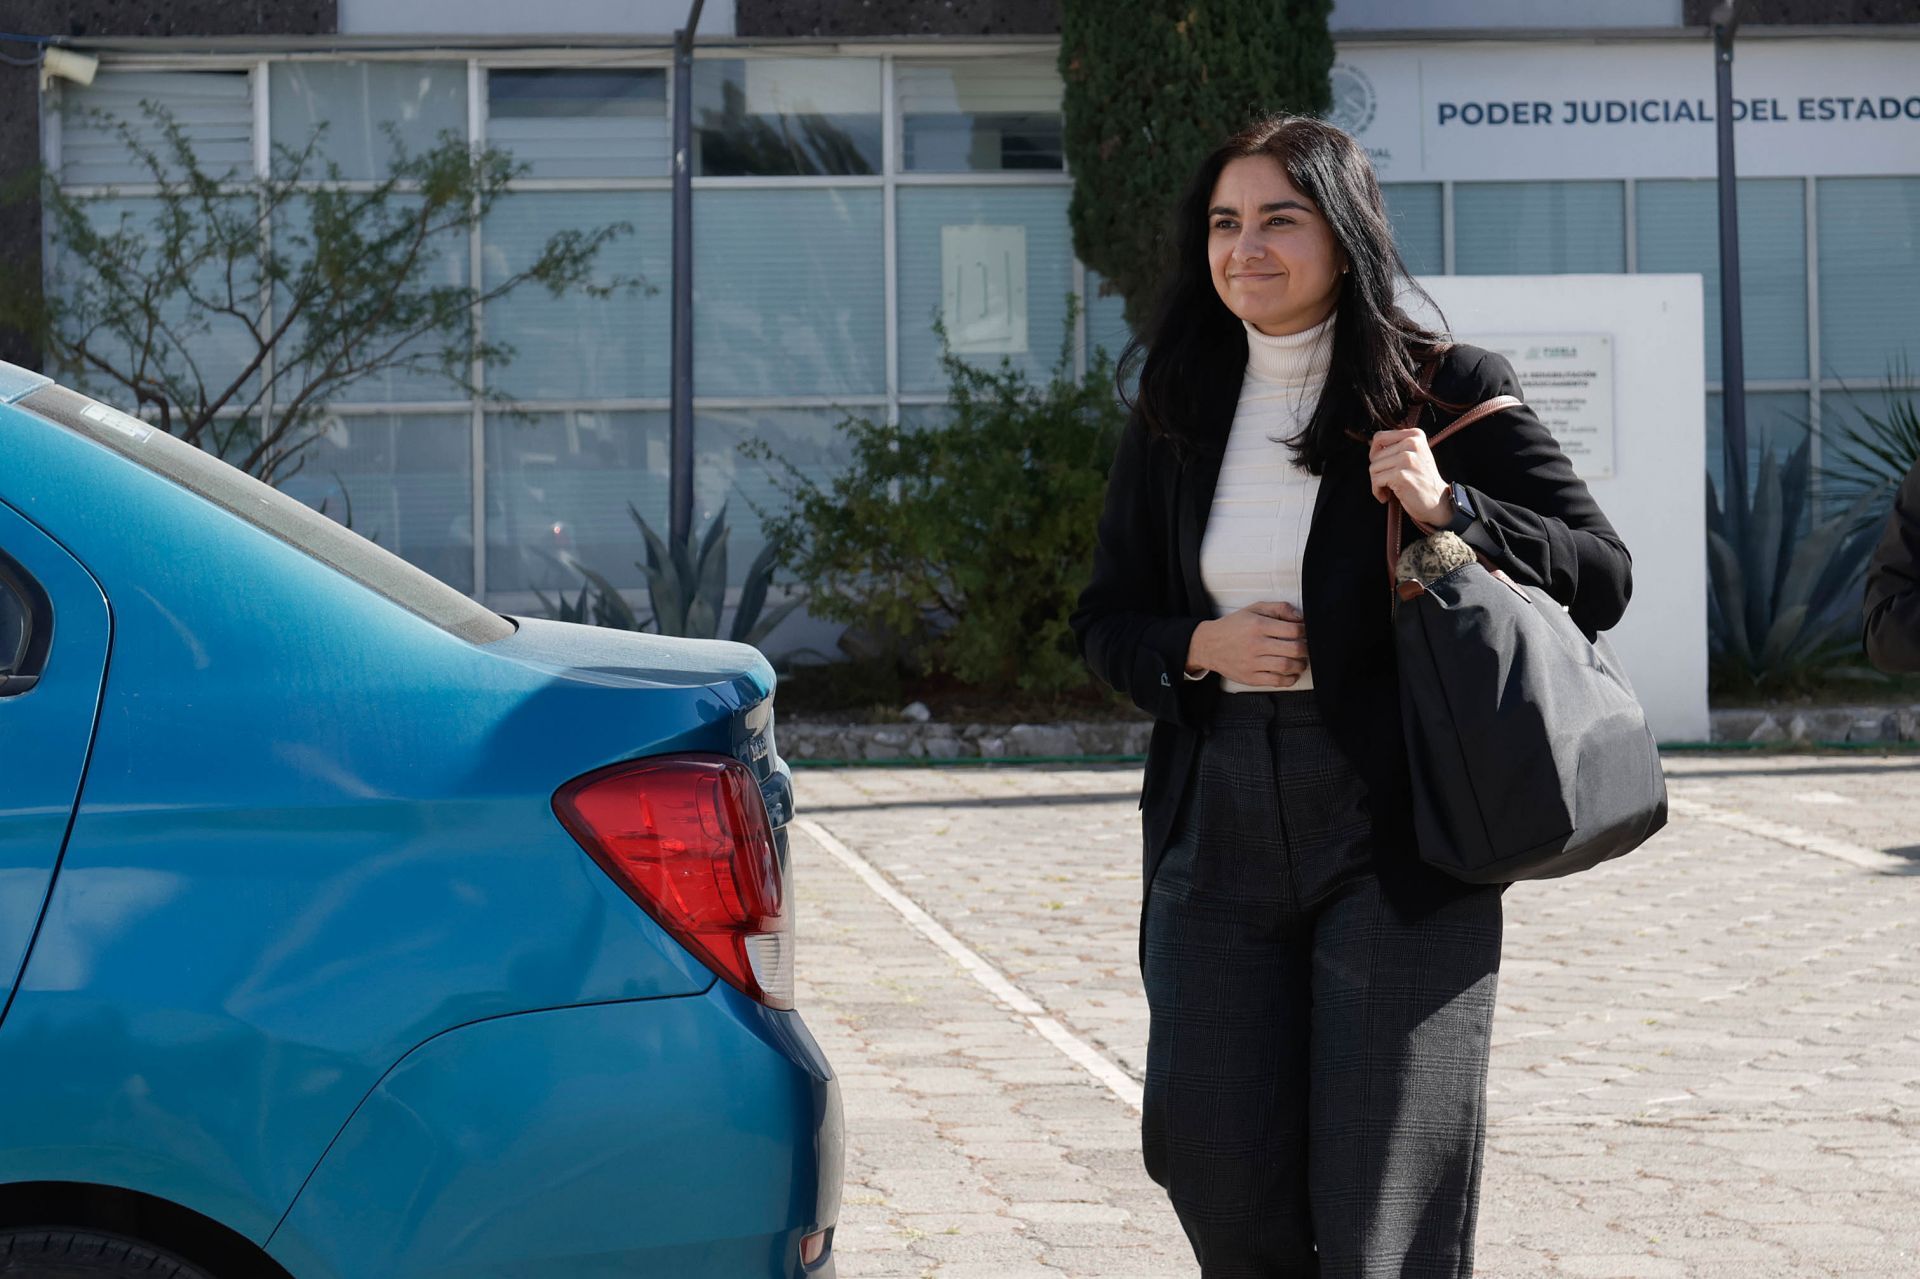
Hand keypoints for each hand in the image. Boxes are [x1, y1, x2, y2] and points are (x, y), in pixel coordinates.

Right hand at [1185, 601, 1307, 687]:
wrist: (1208, 645)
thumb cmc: (1233, 626)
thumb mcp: (1253, 609)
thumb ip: (1278, 608)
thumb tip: (1299, 617)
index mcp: (1258, 625)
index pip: (1293, 630)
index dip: (1305, 631)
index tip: (1305, 633)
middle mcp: (1256, 644)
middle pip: (1294, 649)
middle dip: (1306, 649)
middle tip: (1306, 648)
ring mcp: (1252, 663)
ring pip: (1286, 666)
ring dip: (1300, 665)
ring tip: (1301, 661)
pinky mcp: (1250, 677)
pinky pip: (1276, 681)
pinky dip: (1289, 679)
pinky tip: (1291, 674)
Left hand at [1368, 428, 1452, 525]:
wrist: (1438, 501)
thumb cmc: (1422, 480)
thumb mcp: (1414, 455)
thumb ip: (1396, 446)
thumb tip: (1370, 444)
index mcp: (1415, 435)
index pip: (1380, 437)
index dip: (1374, 453)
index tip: (1381, 466)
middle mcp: (1412, 444)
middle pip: (1375, 455)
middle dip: (1377, 471)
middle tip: (1388, 482)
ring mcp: (1406, 459)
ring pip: (1373, 468)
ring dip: (1377, 482)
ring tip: (1389, 489)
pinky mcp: (1401, 475)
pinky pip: (1376, 480)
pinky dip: (1377, 491)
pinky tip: (1386, 496)